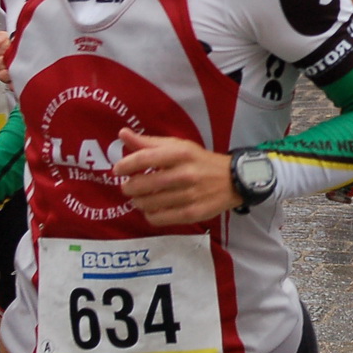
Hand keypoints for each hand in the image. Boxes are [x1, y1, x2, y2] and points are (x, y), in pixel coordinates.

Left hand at [112, 129, 240, 226]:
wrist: (234, 180)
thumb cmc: (200, 161)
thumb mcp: (178, 146)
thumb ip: (149, 142)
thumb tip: (122, 134)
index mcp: (180, 153)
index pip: (144, 159)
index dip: (125, 165)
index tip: (118, 170)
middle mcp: (185, 174)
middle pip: (143, 184)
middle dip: (129, 187)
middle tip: (128, 187)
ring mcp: (189, 195)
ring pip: (149, 203)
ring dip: (138, 201)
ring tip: (139, 198)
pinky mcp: (192, 213)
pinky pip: (159, 218)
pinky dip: (150, 215)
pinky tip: (152, 209)